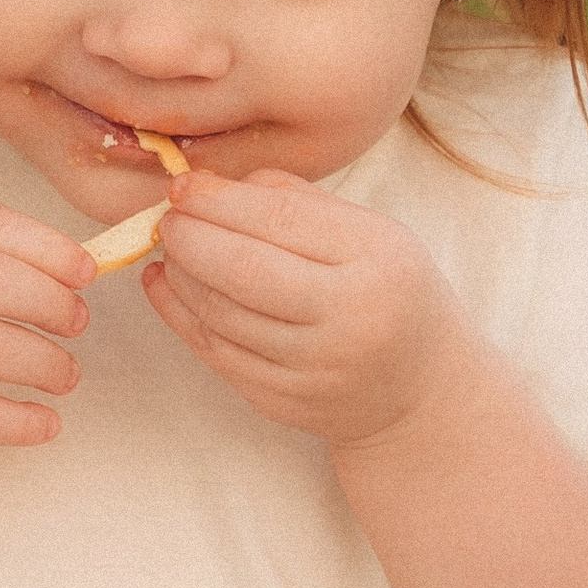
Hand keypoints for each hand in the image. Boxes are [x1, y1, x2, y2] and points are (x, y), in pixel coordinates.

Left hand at [145, 171, 472, 449]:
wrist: (420, 392)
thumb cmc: (390, 293)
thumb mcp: (371, 234)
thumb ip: (297, 201)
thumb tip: (207, 185)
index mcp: (377, 260)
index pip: (280, 219)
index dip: (218, 199)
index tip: (184, 185)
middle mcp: (348, 318)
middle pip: (241, 269)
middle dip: (189, 236)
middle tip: (168, 217)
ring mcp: (313, 368)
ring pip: (220, 313)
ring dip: (181, 274)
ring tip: (172, 247)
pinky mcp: (282, 402)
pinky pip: (215, 351)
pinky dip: (180, 313)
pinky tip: (167, 283)